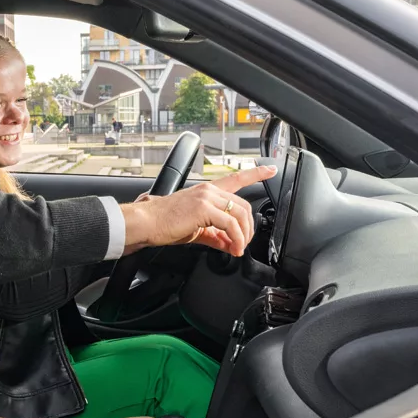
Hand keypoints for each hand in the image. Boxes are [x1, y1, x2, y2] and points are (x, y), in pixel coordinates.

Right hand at [121, 165, 276, 256]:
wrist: (146, 223)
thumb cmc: (164, 224)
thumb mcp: (196, 230)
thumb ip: (216, 236)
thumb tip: (230, 245)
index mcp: (206, 192)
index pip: (236, 179)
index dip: (256, 173)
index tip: (271, 168)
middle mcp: (208, 190)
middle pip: (243, 206)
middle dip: (248, 228)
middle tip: (242, 244)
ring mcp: (206, 197)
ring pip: (240, 215)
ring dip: (243, 235)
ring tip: (238, 248)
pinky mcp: (204, 208)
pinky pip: (230, 224)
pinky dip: (235, 239)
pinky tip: (232, 248)